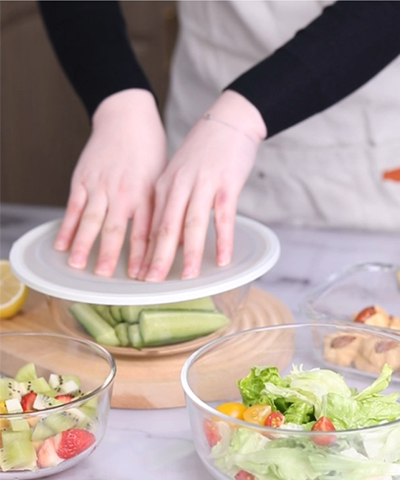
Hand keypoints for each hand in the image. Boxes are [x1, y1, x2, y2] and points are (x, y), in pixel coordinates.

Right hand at [54, 89, 166, 277]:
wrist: (128, 118)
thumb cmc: (150, 151)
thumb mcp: (164, 179)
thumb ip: (164, 208)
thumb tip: (175, 238)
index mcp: (147, 195)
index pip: (146, 233)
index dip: (145, 257)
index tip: (144, 277)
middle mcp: (124, 193)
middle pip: (116, 230)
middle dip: (111, 256)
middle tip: (106, 278)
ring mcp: (101, 186)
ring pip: (92, 221)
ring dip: (84, 245)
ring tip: (79, 266)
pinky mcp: (83, 179)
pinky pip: (73, 208)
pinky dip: (66, 227)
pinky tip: (61, 244)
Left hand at [138, 90, 266, 280]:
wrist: (228, 120)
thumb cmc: (205, 150)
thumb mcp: (180, 175)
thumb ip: (174, 205)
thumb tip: (173, 240)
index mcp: (165, 185)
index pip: (151, 224)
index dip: (144, 251)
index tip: (139, 273)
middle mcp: (179, 185)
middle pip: (165, 227)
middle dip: (157, 258)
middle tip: (151, 282)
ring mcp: (203, 184)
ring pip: (192, 224)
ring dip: (189, 253)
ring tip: (187, 277)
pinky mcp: (226, 184)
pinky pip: (223, 217)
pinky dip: (223, 240)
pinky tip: (223, 258)